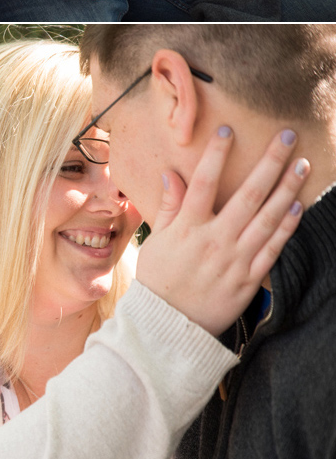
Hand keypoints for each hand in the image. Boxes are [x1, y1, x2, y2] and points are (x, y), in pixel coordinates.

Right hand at [135, 126, 308, 335]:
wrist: (169, 329)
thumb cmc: (159, 281)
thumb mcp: (157, 241)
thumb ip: (169, 207)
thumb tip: (171, 172)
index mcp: (188, 228)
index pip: (204, 182)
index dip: (217, 154)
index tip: (229, 129)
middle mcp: (215, 240)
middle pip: (248, 194)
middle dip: (270, 162)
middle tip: (287, 136)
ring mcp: (235, 260)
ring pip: (267, 218)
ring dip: (288, 189)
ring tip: (302, 164)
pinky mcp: (249, 279)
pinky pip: (273, 249)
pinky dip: (287, 226)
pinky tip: (298, 205)